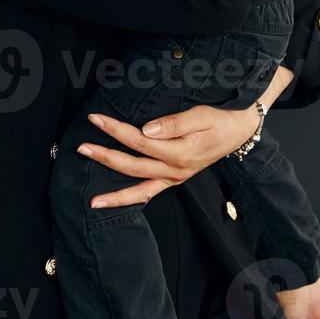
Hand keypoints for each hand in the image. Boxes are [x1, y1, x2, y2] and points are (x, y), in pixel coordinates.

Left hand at [77, 103, 261, 208]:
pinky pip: (150, 194)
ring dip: (115, 195)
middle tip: (81, 148)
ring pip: (140, 191)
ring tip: (92, 200)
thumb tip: (146, 130)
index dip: (115, 130)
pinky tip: (115, 203)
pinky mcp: (174, 180)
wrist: (238, 132)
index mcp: (180, 153)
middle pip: (133, 167)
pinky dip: (132, 200)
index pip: (139, 141)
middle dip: (105, 158)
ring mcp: (175, 179)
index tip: (96, 118)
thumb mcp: (201, 115)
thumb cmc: (219, 120)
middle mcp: (176, 171)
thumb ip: (174, 123)